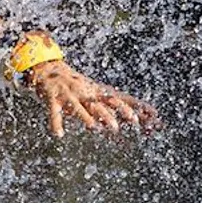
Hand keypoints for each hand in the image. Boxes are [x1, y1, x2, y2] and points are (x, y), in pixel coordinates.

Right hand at [25, 59, 158, 137]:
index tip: (154, 114)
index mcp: (97, 91)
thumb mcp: (95, 92)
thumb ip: (112, 105)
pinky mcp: (52, 98)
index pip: (121, 98)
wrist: (47, 68)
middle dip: (116, 111)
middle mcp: (86, 92)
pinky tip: (59, 134)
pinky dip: (56, 122)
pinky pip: (54, 112)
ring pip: (79, 107)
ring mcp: (69, 94)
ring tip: (93, 127)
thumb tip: (137, 119)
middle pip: (103, 101)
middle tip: (130, 122)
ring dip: (85, 116)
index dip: (137, 106)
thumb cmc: (76, 85)